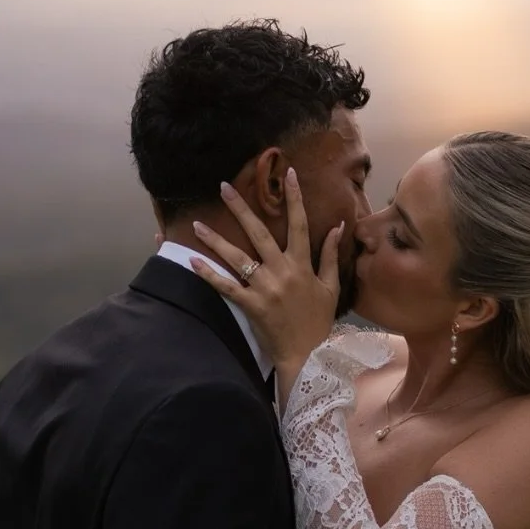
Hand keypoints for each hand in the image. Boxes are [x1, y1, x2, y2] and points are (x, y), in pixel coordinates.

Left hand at [189, 170, 342, 385]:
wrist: (309, 355)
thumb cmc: (318, 321)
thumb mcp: (330, 287)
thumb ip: (329, 255)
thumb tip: (337, 227)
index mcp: (302, 264)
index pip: (299, 224)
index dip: (294, 198)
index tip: (287, 173)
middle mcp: (282, 271)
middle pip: (259, 233)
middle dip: (240, 208)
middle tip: (223, 187)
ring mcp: (264, 288)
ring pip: (237, 258)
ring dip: (215, 240)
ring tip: (196, 224)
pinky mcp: (250, 305)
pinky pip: (226, 287)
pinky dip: (208, 275)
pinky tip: (192, 262)